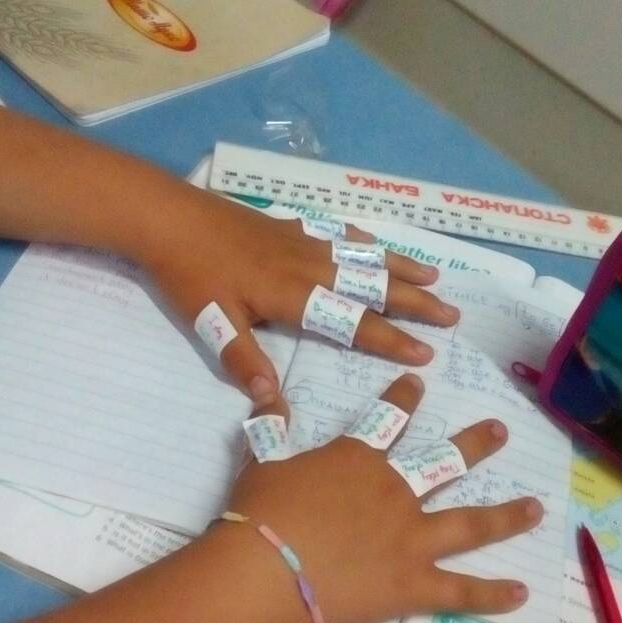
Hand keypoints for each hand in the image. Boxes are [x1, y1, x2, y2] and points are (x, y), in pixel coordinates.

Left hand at [144, 185, 457, 405]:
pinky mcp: (290, 225)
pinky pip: (339, 234)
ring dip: (400, 269)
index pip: (354, 324)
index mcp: (296, 296)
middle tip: (452, 314)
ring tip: (435, 277)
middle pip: (373, 286)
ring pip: (364, 257)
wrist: (170, 217)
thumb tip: (274, 405)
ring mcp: (304, 241)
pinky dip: (364, 241)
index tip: (426, 353)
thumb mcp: (214, 323)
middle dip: (415, 302)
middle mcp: (310, 266)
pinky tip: (376, 244)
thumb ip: (246, 361)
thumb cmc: (191, 275)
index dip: (391, 340)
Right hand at [222, 375, 540, 622]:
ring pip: (471, 522)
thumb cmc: (260, 515)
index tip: (419, 384)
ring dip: (506, 515)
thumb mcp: (260, 460)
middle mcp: (397, 493)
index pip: (389, 420)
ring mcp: (413, 540)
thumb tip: (266, 387)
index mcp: (360, 460)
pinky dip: (492, 594)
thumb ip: (271, 423)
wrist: (266, 573)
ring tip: (536, 508)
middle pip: (445, 462)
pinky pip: (461, 591)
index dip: (405, 399)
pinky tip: (522, 592)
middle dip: (476, 444)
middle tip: (501, 431)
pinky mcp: (415, 585)